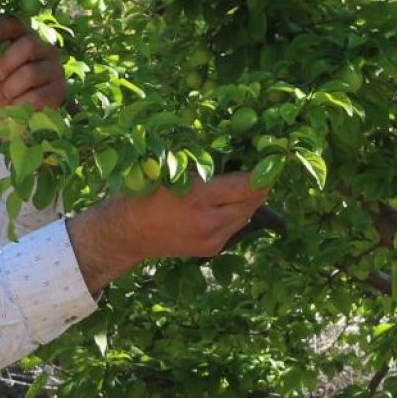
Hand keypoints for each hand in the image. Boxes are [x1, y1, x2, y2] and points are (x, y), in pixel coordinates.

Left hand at [0, 15, 65, 110]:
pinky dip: (21, 103)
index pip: (15, 24)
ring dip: (11, 87)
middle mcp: (44, 49)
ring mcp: (55, 69)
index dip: (0, 28)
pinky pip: (37, 95)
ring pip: (30, 73)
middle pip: (28, 45)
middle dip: (7, 62)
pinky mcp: (59, 90)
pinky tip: (19, 105)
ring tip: (8, 94)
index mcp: (24, 38)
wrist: (11, 119)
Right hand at [66, 172, 268, 293]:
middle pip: (254, 202)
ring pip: (247, 215)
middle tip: (257, 170)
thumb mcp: (168, 171)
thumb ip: (201, 163)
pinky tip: (221, 204)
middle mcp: (209, 220)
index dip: (263, 172)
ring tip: (238, 186)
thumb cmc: (143, 193)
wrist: (126, 233)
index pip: (248, 185)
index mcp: (197, 196)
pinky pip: (235, 227)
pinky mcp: (211, 248)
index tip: (270, 160)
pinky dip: (235, 214)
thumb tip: (235, 149)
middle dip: (258, 186)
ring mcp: (212, 238)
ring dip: (247, 201)